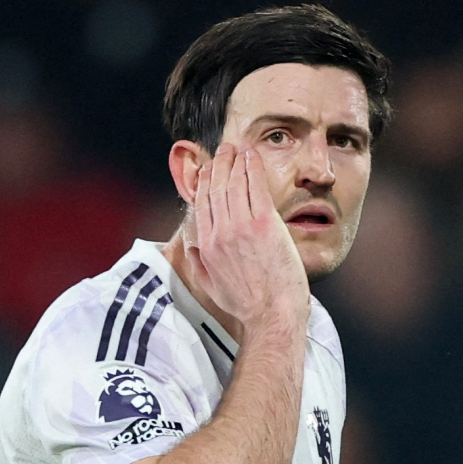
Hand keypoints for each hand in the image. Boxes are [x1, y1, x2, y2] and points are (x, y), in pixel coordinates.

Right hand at [189, 143, 309, 331]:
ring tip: (238, 147)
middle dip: (218, 164)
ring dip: (234, 160)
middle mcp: (219, 233)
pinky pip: (255, 186)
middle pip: (215, 188)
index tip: (210, 169)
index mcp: (206, 247)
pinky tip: (252, 155)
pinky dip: (252, 167)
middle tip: (224, 150)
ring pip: (233, 183)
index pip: (202, 203)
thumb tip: (190, 249)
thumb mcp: (212, 288)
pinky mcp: (264, 225)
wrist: (272, 316)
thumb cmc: (247, 306)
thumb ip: (198, 265)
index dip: (205, 181)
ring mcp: (241, 227)